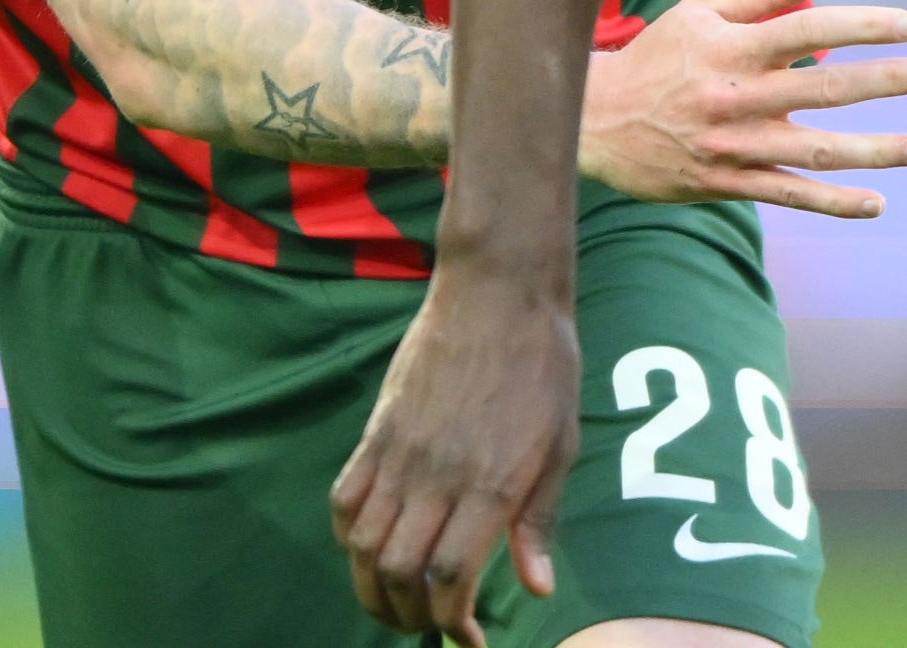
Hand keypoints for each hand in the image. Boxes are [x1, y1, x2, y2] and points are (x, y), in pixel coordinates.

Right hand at [331, 264, 576, 642]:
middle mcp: (437, 477)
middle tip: (430, 626)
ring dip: (373, 589)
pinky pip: (345, 501)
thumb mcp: (561, 443)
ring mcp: (400, 456)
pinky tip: (369, 550)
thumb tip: (535, 590)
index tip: (468, 638)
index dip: (452, 622)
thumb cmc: (544, 366)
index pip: (449, 580)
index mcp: (490, 485)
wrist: (499, 294)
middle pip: (399, 575)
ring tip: (396, 604)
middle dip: (411, 617)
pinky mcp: (376, 433)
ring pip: (364, 548)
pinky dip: (349, 539)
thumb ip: (540, 520)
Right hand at [578, 0, 906, 216]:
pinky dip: (833, 202)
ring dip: (874, 151)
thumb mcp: (702, 10)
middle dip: (885, 81)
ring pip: (816, 151)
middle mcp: (739, 96)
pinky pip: (789, 195)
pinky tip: (875, 202)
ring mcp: (735, 144)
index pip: (810, 29)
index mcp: (734, 46)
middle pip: (825, 89)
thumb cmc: (658, 56)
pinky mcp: (728, 182)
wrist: (595, 122)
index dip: (861, 26)